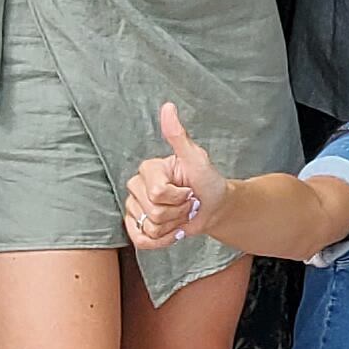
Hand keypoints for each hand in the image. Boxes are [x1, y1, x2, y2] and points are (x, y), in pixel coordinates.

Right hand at [122, 99, 229, 248]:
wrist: (214, 208)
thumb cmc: (207, 182)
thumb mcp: (197, 159)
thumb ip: (178, 136)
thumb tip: (168, 107)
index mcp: (148, 169)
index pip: (157, 193)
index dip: (179, 196)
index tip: (189, 189)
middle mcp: (136, 187)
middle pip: (153, 212)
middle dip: (178, 212)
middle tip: (187, 203)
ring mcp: (134, 208)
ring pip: (149, 227)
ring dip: (173, 225)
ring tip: (181, 214)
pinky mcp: (137, 227)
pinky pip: (142, 241)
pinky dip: (162, 240)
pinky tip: (172, 230)